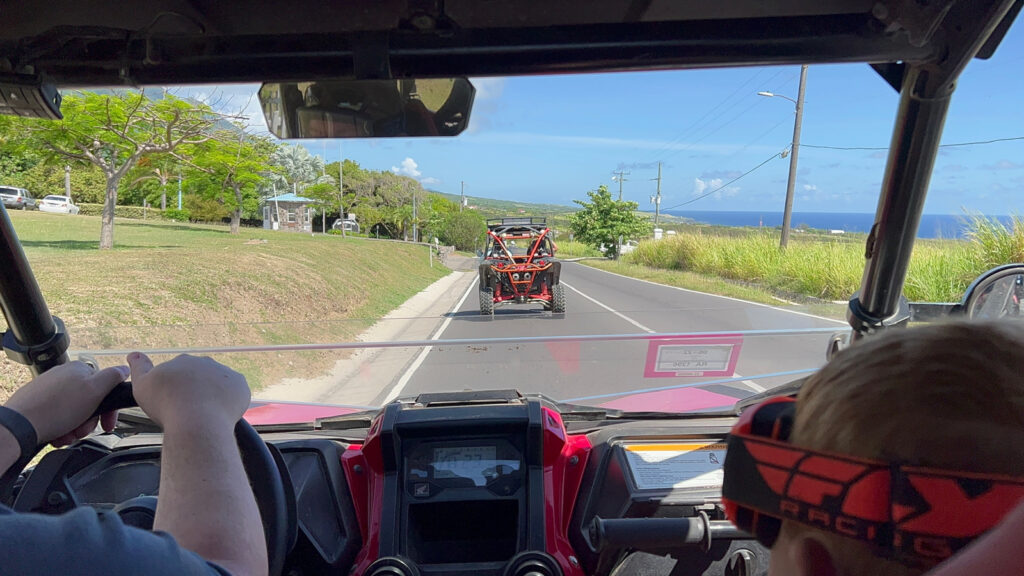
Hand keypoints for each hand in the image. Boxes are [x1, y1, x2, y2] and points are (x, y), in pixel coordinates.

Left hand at [5, 361, 127, 445]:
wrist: (20, 425)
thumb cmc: (57, 409)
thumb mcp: (95, 390)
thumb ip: (113, 377)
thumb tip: (125, 368)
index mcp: (79, 369)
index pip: (105, 388)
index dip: (109, 410)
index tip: (107, 424)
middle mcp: (63, 376)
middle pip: (89, 402)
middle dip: (88, 421)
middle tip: (81, 430)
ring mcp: (48, 389)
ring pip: (73, 412)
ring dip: (74, 427)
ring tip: (66, 435)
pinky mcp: (36, 402)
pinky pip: (57, 416)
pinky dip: (60, 428)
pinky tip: (57, 434)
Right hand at [128, 353, 249, 430]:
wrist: (197, 421)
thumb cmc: (166, 405)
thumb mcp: (142, 386)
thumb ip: (139, 368)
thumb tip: (133, 353)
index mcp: (183, 360)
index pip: (179, 374)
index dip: (175, 390)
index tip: (174, 404)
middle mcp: (206, 362)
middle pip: (200, 378)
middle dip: (195, 391)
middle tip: (189, 411)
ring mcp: (225, 373)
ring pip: (218, 384)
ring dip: (213, 395)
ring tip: (205, 414)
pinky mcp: (241, 385)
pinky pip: (235, 392)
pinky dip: (229, 401)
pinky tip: (220, 413)